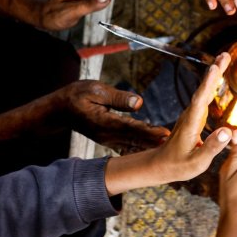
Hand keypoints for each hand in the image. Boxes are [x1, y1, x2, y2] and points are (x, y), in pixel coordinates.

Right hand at [54, 80, 169, 150]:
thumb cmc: (76, 96)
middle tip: (176, 143)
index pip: (131, 127)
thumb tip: (139, 103)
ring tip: (171, 147)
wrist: (59, 110)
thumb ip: (117, 97)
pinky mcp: (109, 139)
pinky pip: (129, 144)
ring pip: (133, 143)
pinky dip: (142, 144)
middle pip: (136, 139)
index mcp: (104, 122)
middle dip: (157, 141)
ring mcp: (108, 139)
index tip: (166, 134)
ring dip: (152, 145)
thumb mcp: (94, 90)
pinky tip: (156, 146)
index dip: (150, 131)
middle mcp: (107, 134)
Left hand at [105, 53, 234, 194]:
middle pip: (203, 89)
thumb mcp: (196, 163)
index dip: (208, 84)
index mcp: (191, 125)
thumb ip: (212, 148)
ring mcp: (191, 114)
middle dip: (215, 71)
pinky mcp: (194, 115)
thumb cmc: (178, 166)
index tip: (215, 68)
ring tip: (225, 59)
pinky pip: (205, 95)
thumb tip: (227, 132)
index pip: (200, 101)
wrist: (161, 165)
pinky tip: (219, 77)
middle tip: (226, 55)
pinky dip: (212, 83)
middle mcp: (190, 115)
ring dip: (214, 74)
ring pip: (204, 90)